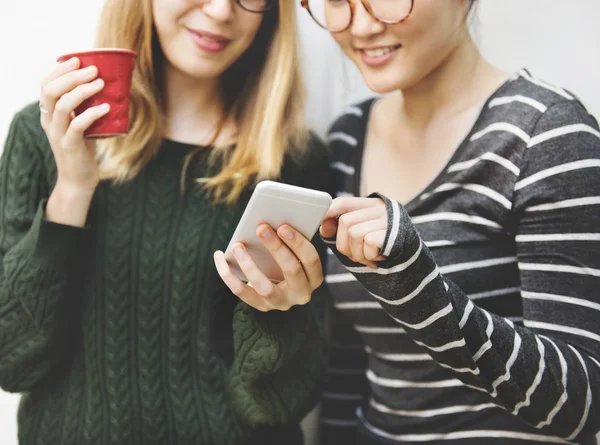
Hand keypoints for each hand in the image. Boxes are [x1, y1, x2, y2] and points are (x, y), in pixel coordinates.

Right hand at [40, 57, 108, 193]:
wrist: (78, 179)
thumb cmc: (83, 150)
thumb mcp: (81, 124)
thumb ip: (85, 108)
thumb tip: (109, 86)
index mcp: (48, 114)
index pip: (46, 85)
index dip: (59, 70)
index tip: (77, 60)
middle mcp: (49, 122)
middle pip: (51, 91)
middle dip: (71, 76)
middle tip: (93, 70)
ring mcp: (58, 134)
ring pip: (62, 106)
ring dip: (82, 91)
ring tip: (101, 84)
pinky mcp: (70, 146)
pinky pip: (77, 126)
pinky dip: (92, 114)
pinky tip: (106, 108)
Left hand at [213, 224, 323, 311]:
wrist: (281, 286)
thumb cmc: (290, 258)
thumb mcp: (297, 251)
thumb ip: (294, 237)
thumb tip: (277, 218)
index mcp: (314, 277)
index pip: (311, 260)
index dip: (298, 243)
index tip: (283, 226)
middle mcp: (301, 293)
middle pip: (291, 271)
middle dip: (276, 248)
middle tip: (261, 228)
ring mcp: (281, 302)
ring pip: (265, 287)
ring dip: (250, 265)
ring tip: (237, 245)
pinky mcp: (261, 306)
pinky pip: (242, 293)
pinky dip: (228, 275)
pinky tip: (220, 256)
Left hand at [320, 197, 387, 267]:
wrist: (414, 263)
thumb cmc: (382, 249)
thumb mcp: (363, 233)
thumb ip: (344, 228)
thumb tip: (324, 228)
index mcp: (370, 204)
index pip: (341, 203)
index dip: (328, 215)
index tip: (325, 232)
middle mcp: (379, 207)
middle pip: (345, 222)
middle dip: (344, 245)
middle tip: (356, 255)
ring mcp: (387, 219)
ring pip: (354, 234)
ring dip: (357, 254)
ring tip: (368, 258)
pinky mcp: (394, 233)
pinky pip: (368, 243)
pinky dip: (369, 256)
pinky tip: (378, 258)